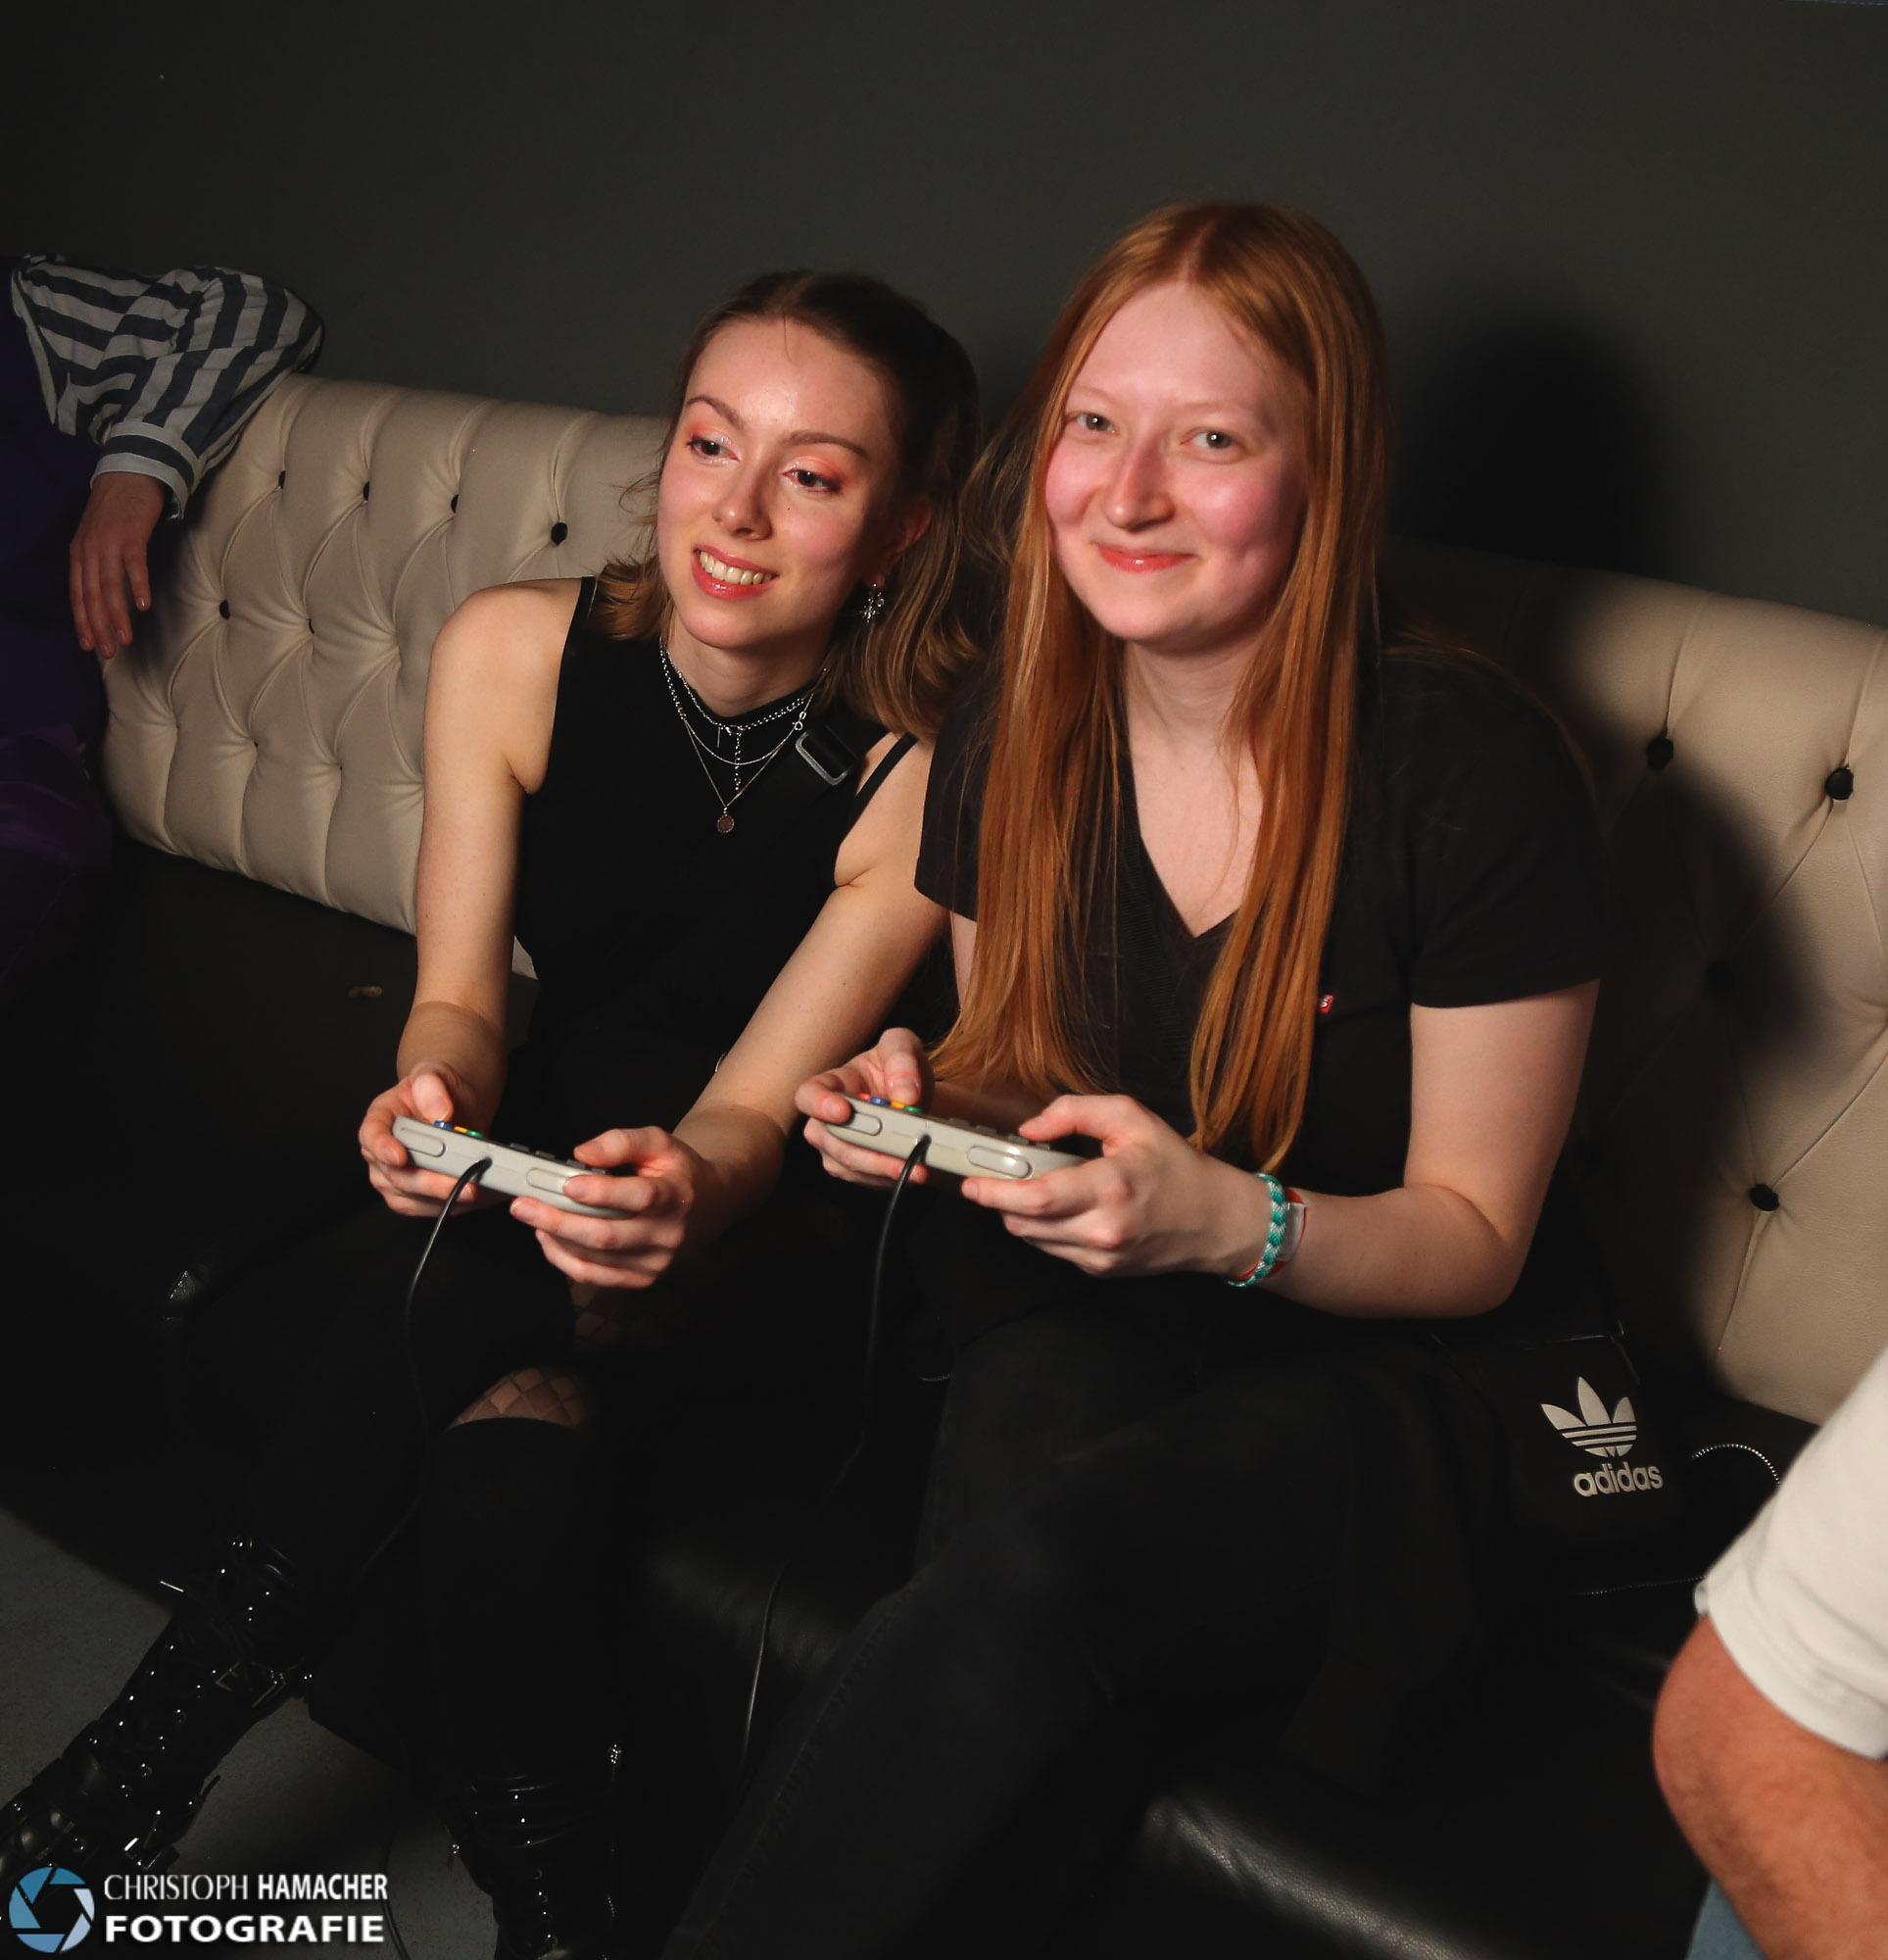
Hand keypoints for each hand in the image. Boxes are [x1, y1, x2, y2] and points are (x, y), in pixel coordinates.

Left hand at [70, 472, 165, 654]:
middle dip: (98, 626)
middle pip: (91, 595)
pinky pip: (133, 565)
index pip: (77, 594)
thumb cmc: (116, 510)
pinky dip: (137, 586)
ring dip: (116, 615)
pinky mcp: (131, 533)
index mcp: (79, 553)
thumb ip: (96, 563)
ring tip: (125, 638)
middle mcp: (89, 549)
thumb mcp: (96, 538)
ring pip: (109, 585)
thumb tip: (102, 596)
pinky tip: (142, 606)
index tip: (90, 646)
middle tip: (108, 651)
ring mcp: (109, 541)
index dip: (82, 622)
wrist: (128, 474)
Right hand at [358, 1063, 496, 1216]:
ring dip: (444, 1198)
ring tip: (478, 1189)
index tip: (400, 1156)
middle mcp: (379, 1152)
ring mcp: (391, 1176)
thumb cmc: (436, 1091)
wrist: (451, 1106)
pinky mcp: (410, 1196)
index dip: (383, 1148)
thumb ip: (432, 1088)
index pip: (372, 1135)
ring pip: (411, 1197)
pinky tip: (476, 1196)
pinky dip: (453, 1205)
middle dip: (430, 1181)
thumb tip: (440, 1113)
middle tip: (462, 1181)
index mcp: (380, 1118)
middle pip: (396, 1175)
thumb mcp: (434, 1074)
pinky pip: (427, 1208)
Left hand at [514, 1126, 700, 1289]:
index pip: (639, 1197)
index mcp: (676, 1196)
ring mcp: (655, 1262)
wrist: (709, 1204)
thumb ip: (622, 1141)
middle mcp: (668, 1234)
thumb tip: (581, 1153)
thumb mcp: (659, 1142)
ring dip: (556, 1238)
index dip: (602, 1192)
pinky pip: (595, 1277)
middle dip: (559, 1220)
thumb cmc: (678, 1171)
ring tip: (531, 1217)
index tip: (568, 1182)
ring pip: (596, 1259)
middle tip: (523, 1205)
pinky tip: (547, 1238)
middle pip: (608, 1236)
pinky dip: (564, 1260)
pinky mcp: (642, 1278)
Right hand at [795, 1028, 933, 1187]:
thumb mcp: (903, 1047)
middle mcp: (825, 1120)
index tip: (843, 1111)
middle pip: (831, 1140)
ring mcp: (836, 1148)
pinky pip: (867, 1180)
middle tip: (901, 1150)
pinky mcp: (854, 1171)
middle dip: (867, 1149)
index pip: (809, 1094)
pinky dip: (891, 1178)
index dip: (820, 1104)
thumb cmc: (897, 1068)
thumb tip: (904, 1096)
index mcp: (833, 1084)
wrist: (912, 1097)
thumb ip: (902, 1060)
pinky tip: (914, 1170)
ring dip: (884, 1169)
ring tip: (918, 1167)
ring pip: (850, 1165)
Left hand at [960, 1093, 1263, 1278]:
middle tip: (995, 1179)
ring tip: (1035, 1188)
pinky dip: (1044, 1228)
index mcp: (1111, 1187)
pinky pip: (1053, 1249)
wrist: (1216, 1220)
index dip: (994, 1192)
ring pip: (1032, 1239)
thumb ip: (1074, 1112)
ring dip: (1020, 1214)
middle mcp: (1104, 1229)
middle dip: (1000, 1201)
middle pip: (1023, 1223)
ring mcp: (1101, 1256)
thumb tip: (1029, 1129)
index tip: (971, 1182)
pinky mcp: (1101, 1271)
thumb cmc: (1176, 1166)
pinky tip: (1062, 1207)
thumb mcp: (1131, 1118)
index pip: (1036, 1198)